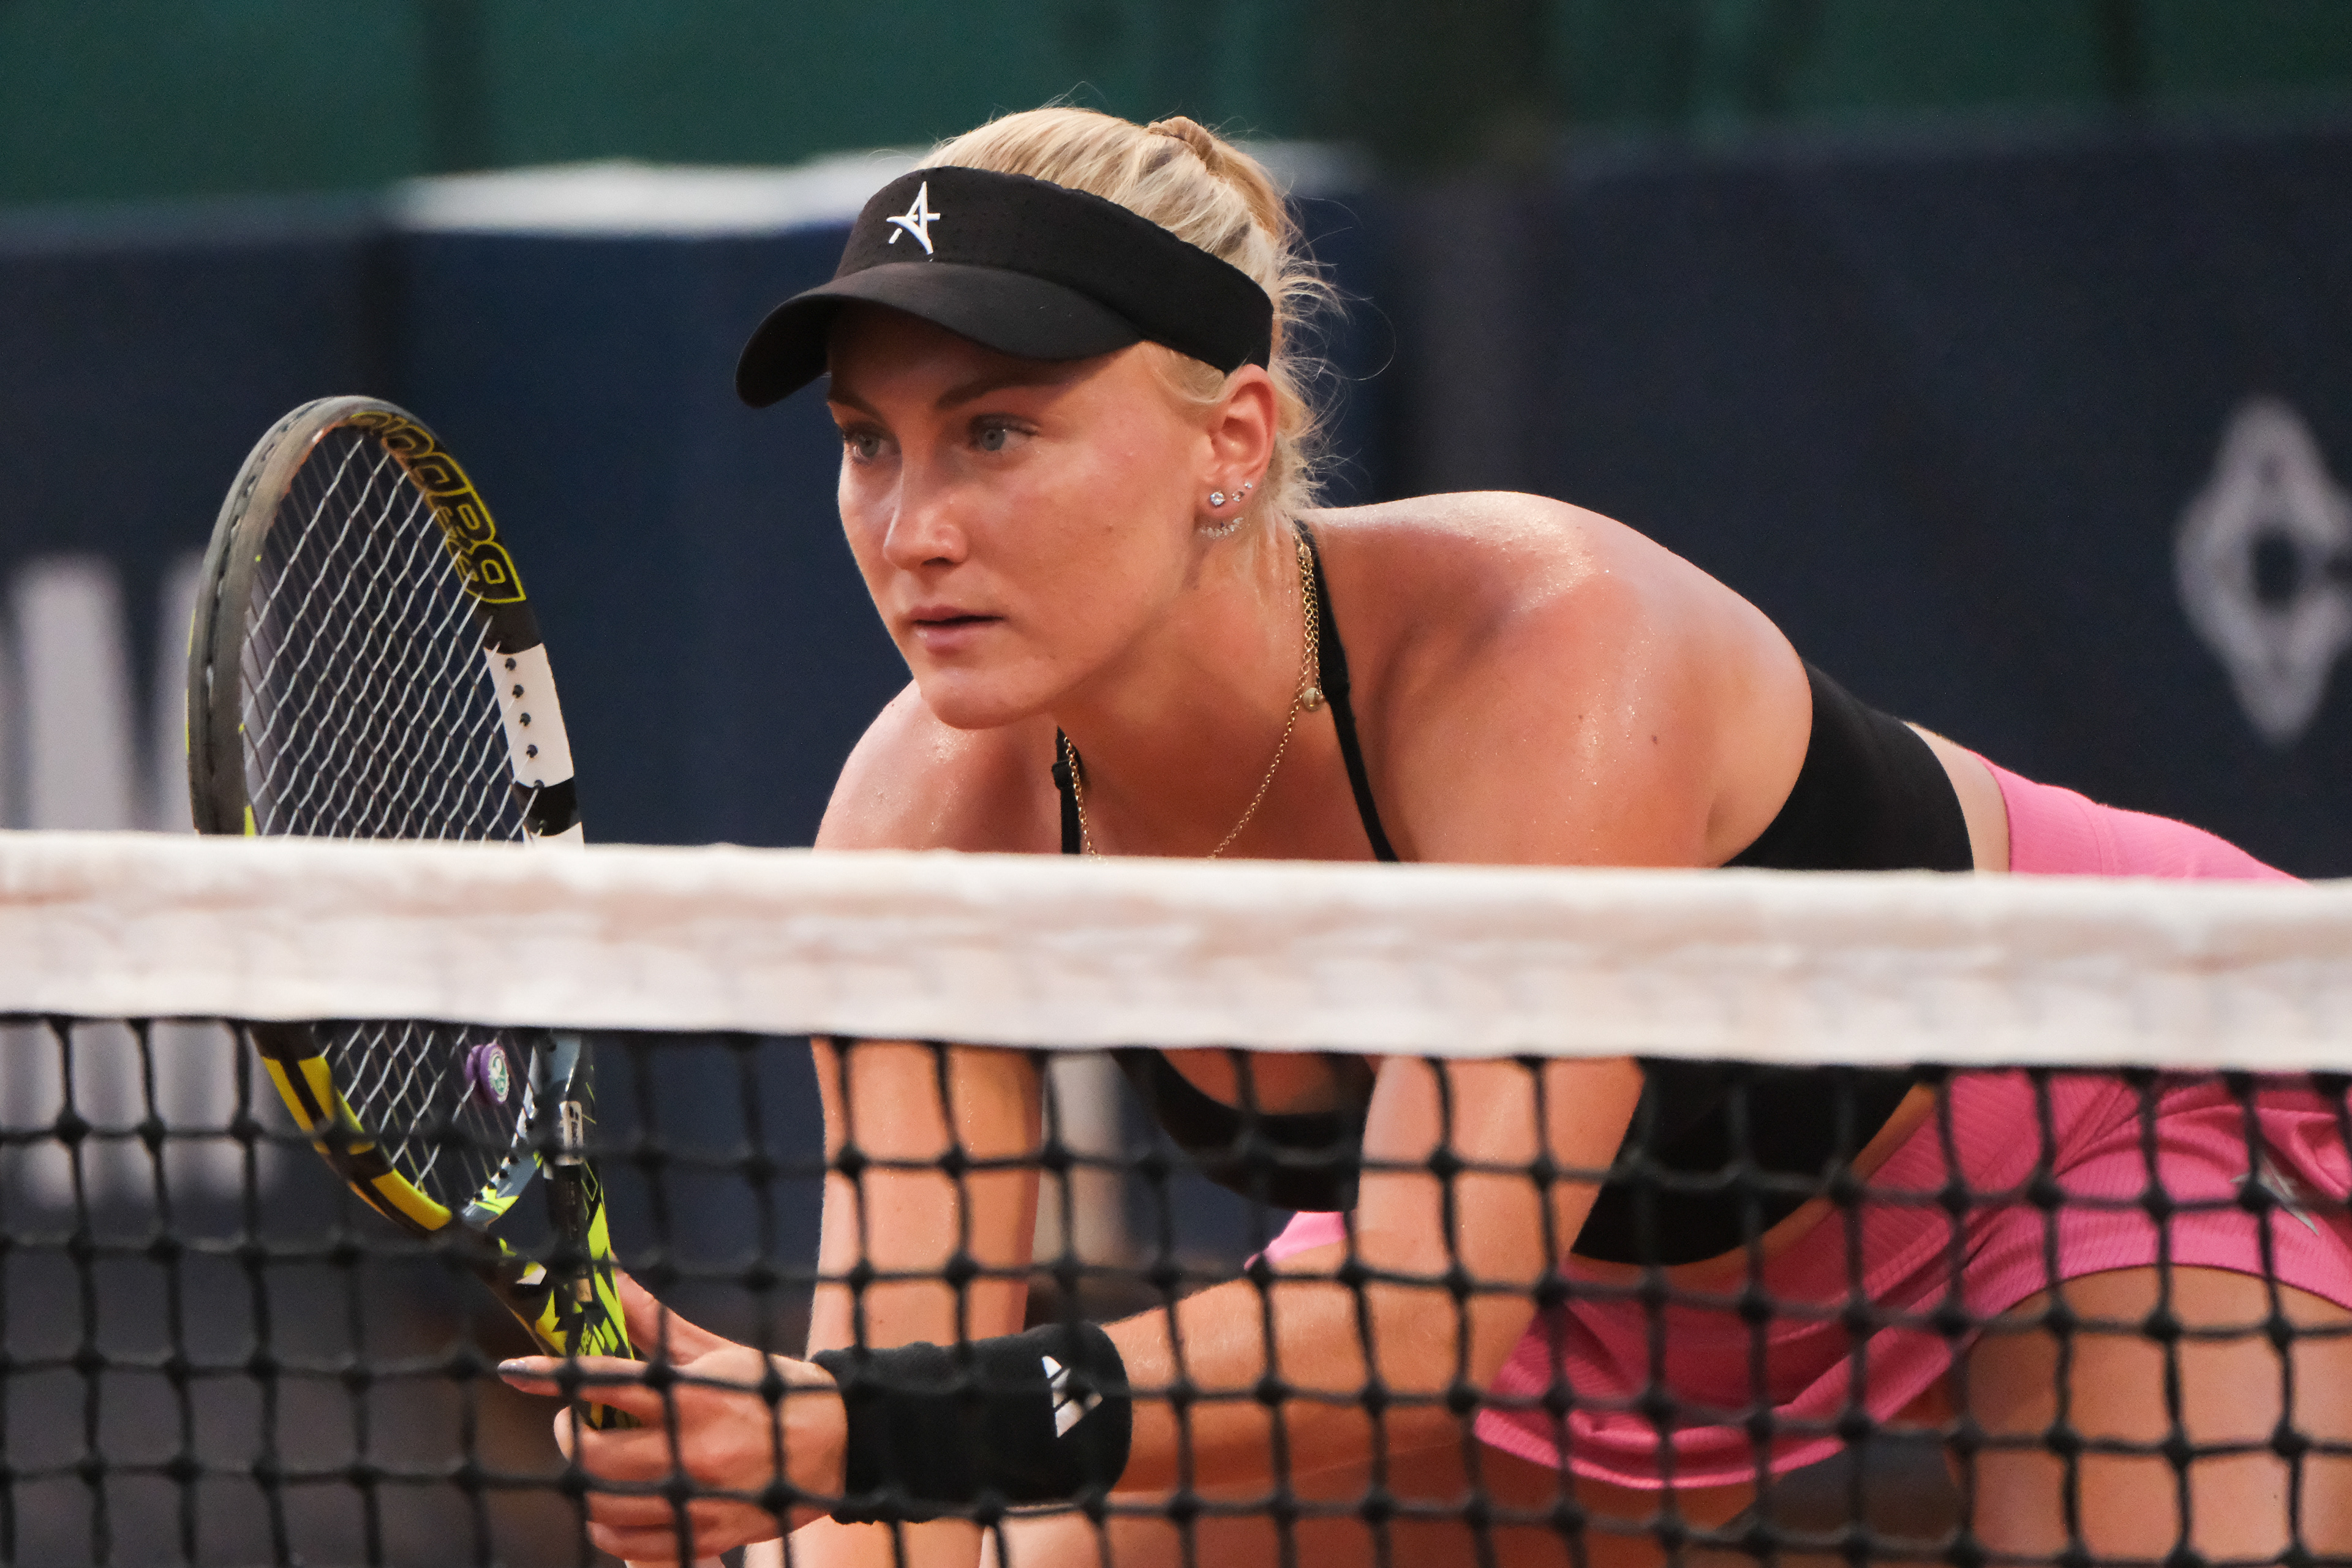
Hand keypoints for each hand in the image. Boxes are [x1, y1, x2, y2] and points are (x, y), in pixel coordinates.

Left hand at [499, 1270, 846, 1563]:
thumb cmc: (776, 1391)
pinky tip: (618, 1508)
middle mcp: (691, 1449)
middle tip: (576, 1423)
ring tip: (599, 1465)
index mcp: (693, 1395)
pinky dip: (610, 1531)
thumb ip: (656, 1324)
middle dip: (569, 1435)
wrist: (840, 1445)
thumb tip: (611, 1281)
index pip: (606, 1381)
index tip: (517, 1372)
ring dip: (586, 1485)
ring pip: (602, 1506)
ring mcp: (697, 1499)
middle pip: (592, 1454)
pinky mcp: (706, 1536)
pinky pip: (630, 1548)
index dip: (554, 1376)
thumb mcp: (717, 1353)